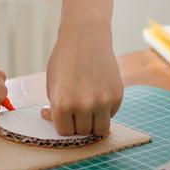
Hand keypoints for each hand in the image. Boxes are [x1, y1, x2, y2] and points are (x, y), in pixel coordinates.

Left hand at [42, 21, 122, 135]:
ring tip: (87, 106)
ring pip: (100, 130)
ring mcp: (103, 102)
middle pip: (83, 132)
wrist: (86, 37)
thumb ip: (55, 106)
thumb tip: (52, 120)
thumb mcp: (52, 84)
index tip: (64, 114)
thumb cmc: (65, 60)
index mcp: (62, 104)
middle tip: (76, 106)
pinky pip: (111, 115)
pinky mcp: (117, 96)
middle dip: (78, 122)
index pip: (64, 132)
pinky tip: (98, 91)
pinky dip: (105, 110)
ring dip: (93, 122)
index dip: (63, 123)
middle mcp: (83, 106)